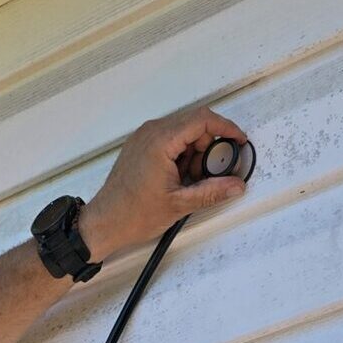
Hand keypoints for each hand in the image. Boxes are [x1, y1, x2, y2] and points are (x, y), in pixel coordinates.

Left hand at [80, 105, 252, 262]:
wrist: (104, 223)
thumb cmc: (134, 215)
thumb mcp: (179, 204)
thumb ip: (212, 192)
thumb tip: (237, 185)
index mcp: (161, 141)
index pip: (202, 120)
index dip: (226, 127)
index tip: (239, 141)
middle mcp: (151, 132)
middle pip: (194, 124)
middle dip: (209, 145)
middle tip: (212, 172)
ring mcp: (143, 137)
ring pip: (182, 132)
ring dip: (194, 151)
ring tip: (190, 180)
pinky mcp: (139, 145)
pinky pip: (169, 139)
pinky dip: (181, 153)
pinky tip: (179, 177)